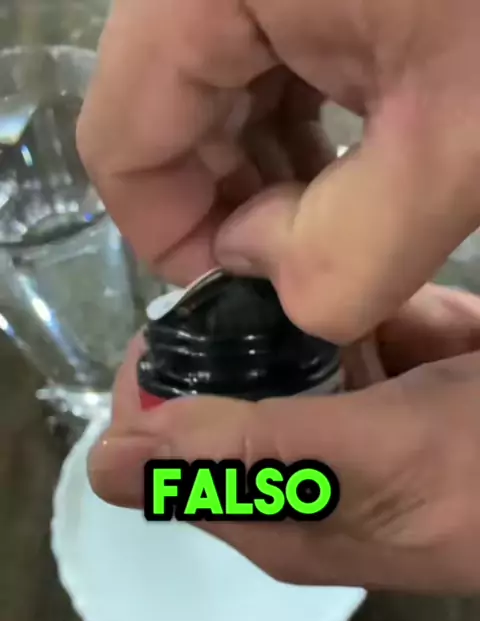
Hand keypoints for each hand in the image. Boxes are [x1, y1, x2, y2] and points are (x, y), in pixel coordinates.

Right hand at [78, 0, 479, 341]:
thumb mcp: (460, 150)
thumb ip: (343, 253)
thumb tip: (256, 271)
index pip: (123, 139)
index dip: (175, 242)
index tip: (250, 297)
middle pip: (163, 110)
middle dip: (229, 205)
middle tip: (302, 266)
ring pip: (212, 83)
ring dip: (264, 168)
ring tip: (334, 220)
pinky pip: (260, 46)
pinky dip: (296, 116)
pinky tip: (351, 156)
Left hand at [88, 285, 479, 592]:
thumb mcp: (370, 462)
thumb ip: (244, 458)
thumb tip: (103, 466)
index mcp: (278, 515)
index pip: (167, 459)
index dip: (153, 393)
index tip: (174, 321)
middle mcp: (305, 476)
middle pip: (229, 394)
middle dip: (251, 333)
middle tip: (275, 278)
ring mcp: (357, 425)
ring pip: (293, 351)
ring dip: (331, 318)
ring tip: (383, 313)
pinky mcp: (402, 387)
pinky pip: (361, 335)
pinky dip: (391, 316)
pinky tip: (433, 325)